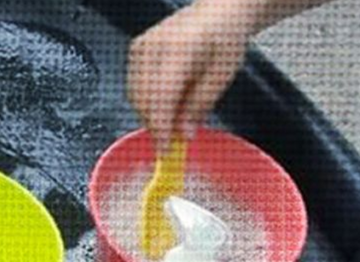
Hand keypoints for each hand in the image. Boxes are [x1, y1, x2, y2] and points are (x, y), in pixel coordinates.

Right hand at [126, 0, 260, 141]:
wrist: (218, 14)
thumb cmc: (224, 39)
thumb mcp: (223, 75)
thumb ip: (200, 105)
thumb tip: (183, 133)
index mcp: (180, 49)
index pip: (161, 97)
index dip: (161, 127)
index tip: (166, 149)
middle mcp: (154, 47)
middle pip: (144, 100)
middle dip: (157, 123)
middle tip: (173, 138)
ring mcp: (141, 47)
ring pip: (136, 96)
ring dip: (151, 112)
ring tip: (173, 116)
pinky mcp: (135, 50)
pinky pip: (134, 86)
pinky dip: (147, 100)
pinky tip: (165, 100)